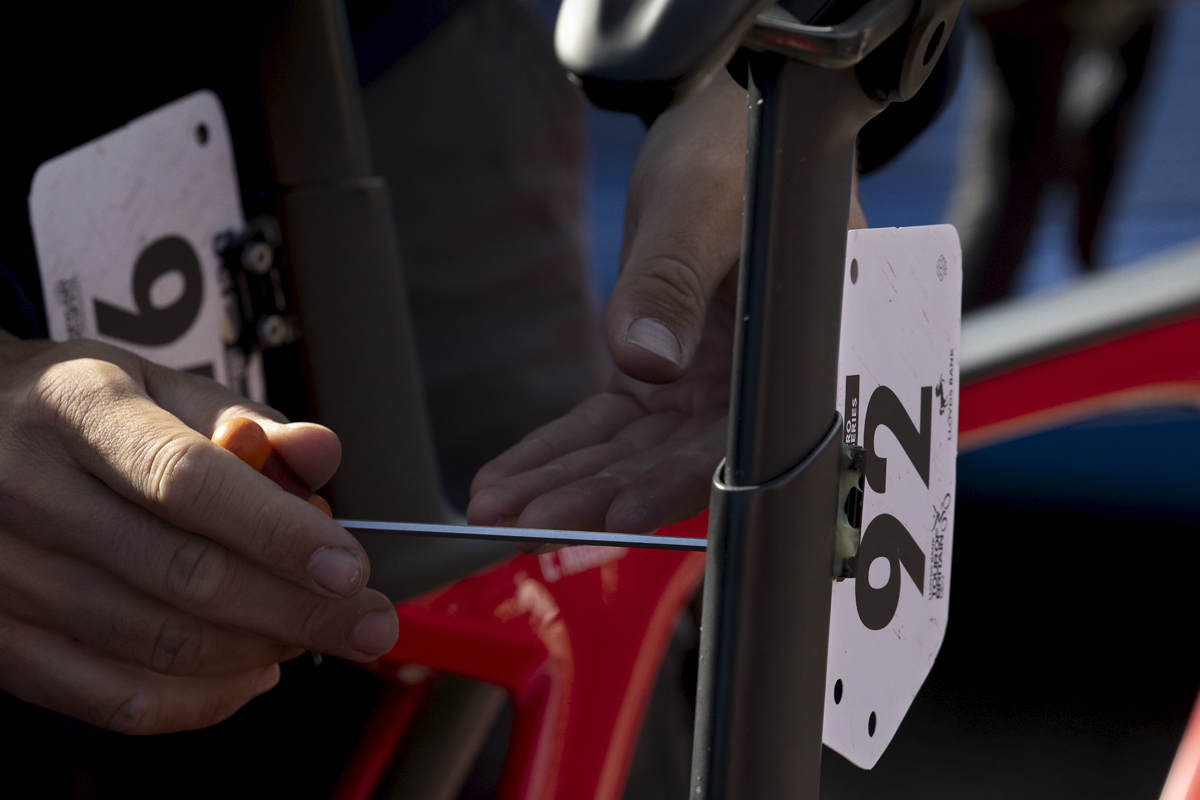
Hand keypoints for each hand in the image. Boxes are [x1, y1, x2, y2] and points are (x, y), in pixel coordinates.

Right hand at [0, 332, 397, 733]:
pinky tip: (250, 673)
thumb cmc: (74, 410)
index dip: (279, 534)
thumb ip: (245, 418)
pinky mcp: (0, 641)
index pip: (190, 483)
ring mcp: (5, 575)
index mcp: (77, 412)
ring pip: (158, 646)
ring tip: (310, 633)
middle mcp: (28, 494)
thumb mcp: (153, 383)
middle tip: (369, 622)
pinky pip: (114, 699)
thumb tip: (320, 454)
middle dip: (299, 610)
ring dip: (259, 651)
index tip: (350, 567)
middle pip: (186, 577)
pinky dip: (201, 701)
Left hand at [468, 70, 866, 533]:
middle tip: (527, 525)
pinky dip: (558, 447)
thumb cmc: (735, 150)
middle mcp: (756, 384)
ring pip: (631, 450)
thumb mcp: (702, 203)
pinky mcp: (661, 373)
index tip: (619, 514)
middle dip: (597, 494)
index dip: (681, 480)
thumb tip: (646, 365)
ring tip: (499, 511)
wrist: (723, 127)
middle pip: (675, 458)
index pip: (742, 437)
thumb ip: (675, 279)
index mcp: (797, 350)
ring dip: (565, 480)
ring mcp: (706, 385)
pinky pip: (605, 422)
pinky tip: (510, 478)